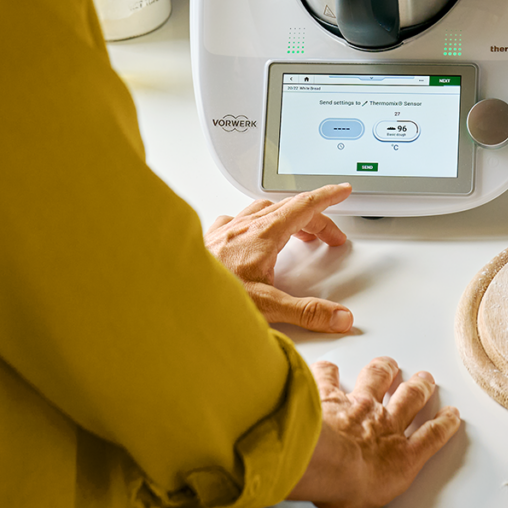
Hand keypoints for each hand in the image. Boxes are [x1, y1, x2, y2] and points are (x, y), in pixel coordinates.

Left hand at [204, 184, 353, 333]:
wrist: (165, 294)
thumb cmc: (207, 297)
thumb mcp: (267, 308)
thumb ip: (308, 313)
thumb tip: (340, 317)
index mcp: (263, 234)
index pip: (304, 205)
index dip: (327, 197)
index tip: (342, 190)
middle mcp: (243, 227)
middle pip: (288, 209)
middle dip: (314, 217)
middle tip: (330, 235)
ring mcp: (224, 232)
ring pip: (261, 210)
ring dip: (284, 216)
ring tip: (294, 232)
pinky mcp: (208, 241)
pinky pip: (235, 220)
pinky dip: (252, 223)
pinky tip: (248, 236)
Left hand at [288, 356, 461, 507]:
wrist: (323, 460)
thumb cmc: (346, 484)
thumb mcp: (373, 497)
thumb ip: (375, 485)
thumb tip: (363, 487)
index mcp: (400, 455)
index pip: (431, 436)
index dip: (443, 424)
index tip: (450, 416)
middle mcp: (383, 423)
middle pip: (410, 399)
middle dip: (420, 388)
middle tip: (424, 380)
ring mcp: (358, 404)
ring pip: (377, 379)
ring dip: (384, 370)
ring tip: (388, 365)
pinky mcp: (331, 394)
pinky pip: (331, 377)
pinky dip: (329, 371)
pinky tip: (329, 368)